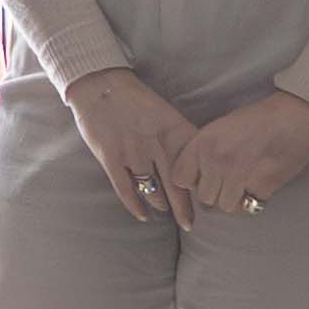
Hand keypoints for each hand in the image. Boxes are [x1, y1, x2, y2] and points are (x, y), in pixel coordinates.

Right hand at [64, 66, 200, 223]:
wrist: (101, 85)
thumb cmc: (135, 100)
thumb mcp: (166, 113)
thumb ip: (179, 138)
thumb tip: (194, 164)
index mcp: (174, 131)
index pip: (195, 167)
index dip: (202, 186)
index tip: (208, 200)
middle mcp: (157, 145)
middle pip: (177, 185)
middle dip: (185, 208)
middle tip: (190, 223)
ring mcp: (133, 153)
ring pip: (153, 190)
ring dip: (160, 203)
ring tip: (164, 210)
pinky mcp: (111, 158)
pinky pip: (126, 189)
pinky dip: (135, 205)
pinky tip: (142, 215)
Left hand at [169, 88, 308, 220]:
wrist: (296, 115)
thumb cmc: (260, 119)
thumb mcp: (222, 127)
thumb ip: (205, 151)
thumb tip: (197, 176)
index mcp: (204, 142)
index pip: (180, 179)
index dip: (193, 181)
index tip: (204, 178)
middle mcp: (217, 160)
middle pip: (204, 198)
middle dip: (216, 194)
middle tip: (230, 182)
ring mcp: (239, 175)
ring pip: (225, 207)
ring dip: (234, 201)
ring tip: (245, 185)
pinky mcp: (262, 186)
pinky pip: (249, 207)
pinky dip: (254, 200)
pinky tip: (260, 184)